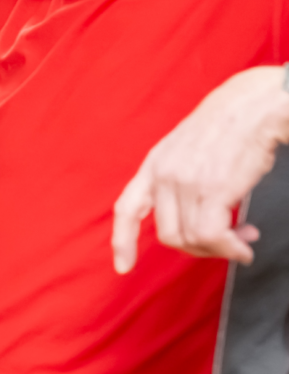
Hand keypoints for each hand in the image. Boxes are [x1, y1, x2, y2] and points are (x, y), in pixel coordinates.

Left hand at [112, 66, 288, 273]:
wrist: (251, 107)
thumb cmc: (227, 128)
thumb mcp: (187, 150)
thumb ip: (178, 180)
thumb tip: (189, 219)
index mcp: (154, 164)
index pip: (127, 207)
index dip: (122, 239)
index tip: (123, 266)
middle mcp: (163, 174)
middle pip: (167, 235)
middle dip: (199, 248)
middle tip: (226, 243)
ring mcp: (185, 181)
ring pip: (191, 240)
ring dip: (220, 249)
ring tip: (242, 240)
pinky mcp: (211, 189)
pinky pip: (211, 237)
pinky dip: (230, 249)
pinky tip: (245, 242)